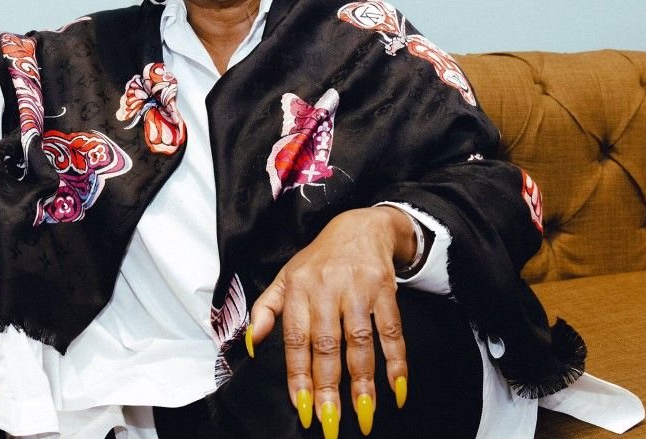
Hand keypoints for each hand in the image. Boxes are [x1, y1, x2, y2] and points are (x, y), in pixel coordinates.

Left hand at [248, 206, 417, 437]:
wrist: (360, 226)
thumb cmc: (319, 261)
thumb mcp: (285, 277)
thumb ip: (264, 310)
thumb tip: (249, 344)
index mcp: (298, 288)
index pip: (296, 339)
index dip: (298, 375)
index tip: (303, 407)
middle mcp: (326, 288)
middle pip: (327, 345)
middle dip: (328, 387)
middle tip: (329, 421)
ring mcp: (357, 288)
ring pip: (360, 341)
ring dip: (363, 381)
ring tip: (363, 413)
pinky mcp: (385, 289)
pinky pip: (391, 330)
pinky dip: (396, 361)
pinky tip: (396, 389)